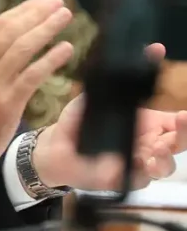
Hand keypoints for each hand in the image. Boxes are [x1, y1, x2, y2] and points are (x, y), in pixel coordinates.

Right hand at [0, 0, 74, 185]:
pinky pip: (33, 75)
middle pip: (12, 32)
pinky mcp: (9, 102)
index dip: (21, 11)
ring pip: (23, 49)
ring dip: (47, 29)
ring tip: (65, 17)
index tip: (41, 2)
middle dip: (37, 14)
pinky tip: (66, 48)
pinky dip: (50, 59)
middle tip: (59, 3)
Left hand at [33, 43, 186, 190]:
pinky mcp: (123, 180)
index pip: (179, 123)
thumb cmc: (81, 120)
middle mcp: (149, 145)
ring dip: (163, 160)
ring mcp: (138, 164)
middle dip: (185, 136)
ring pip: (164, 167)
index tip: (184, 115)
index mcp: (150, 125)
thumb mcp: (98, 93)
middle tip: (179, 124)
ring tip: (151, 152)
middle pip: (179, 144)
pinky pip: (138, 181)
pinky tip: (129, 166)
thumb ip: (125, 75)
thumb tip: (155, 49)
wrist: (56, 147)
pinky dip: (137, 174)